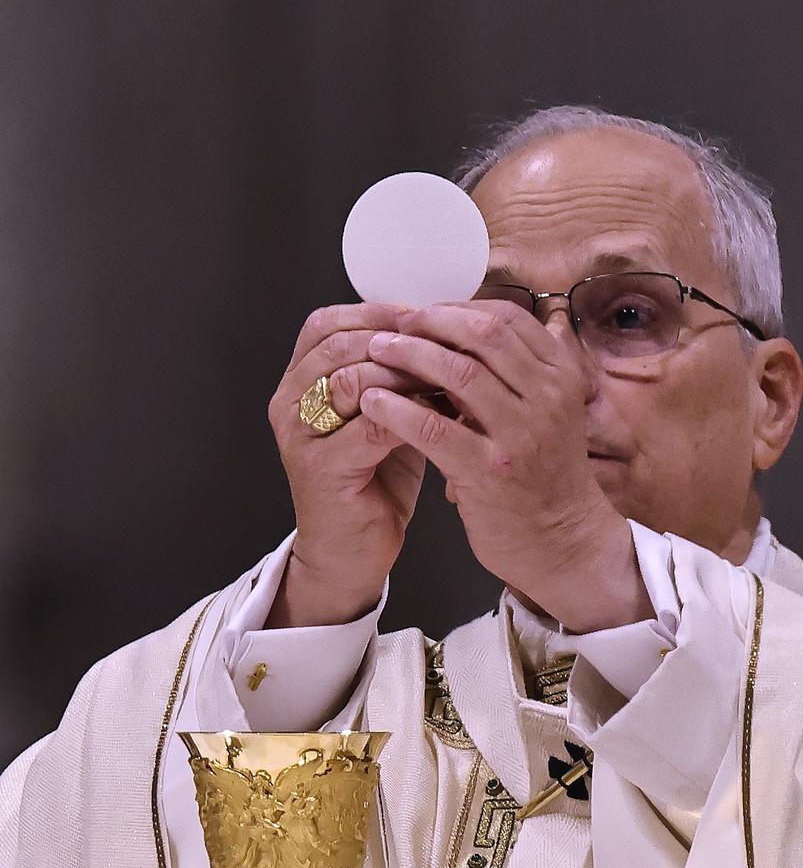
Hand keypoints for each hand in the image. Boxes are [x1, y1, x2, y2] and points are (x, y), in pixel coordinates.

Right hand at [265, 303, 426, 626]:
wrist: (353, 555)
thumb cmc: (374, 484)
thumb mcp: (384, 417)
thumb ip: (396, 377)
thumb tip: (442, 333)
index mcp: (297, 382)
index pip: (327, 324)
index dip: (378, 312)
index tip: (428, 315)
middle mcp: (288, 403)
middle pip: (340, 343)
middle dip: (399, 339)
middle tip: (447, 344)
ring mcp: (299, 435)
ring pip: (352, 378)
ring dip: (407, 374)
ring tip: (449, 378)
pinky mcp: (320, 468)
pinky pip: (370, 425)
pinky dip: (411, 415)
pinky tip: (442, 416)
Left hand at [357, 301, 652, 631]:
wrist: (563, 540)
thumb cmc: (544, 474)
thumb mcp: (548, 412)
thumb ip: (519, 371)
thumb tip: (468, 325)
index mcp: (561, 376)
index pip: (506, 318)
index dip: (457, 308)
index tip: (423, 312)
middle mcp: (548, 398)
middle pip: (484, 333)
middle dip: (431, 322)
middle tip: (394, 325)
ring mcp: (522, 435)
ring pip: (458, 372)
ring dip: (409, 356)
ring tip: (376, 353)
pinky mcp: (489, 471)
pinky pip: (434, 427)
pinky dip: (397, 409)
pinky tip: (372, 403)